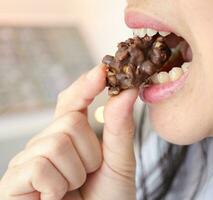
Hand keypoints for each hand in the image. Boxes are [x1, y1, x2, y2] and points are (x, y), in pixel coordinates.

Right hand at [0, 65, 137, 199]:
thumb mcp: (119, 163)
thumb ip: (120, 128)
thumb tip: (126, 92)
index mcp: (69, 137)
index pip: (72, 102)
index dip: (86, 85)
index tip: (103, 69)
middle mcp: (45, 143)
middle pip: (69, 121)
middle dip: (89, 152)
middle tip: (88, 176)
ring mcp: (27, 161)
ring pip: (57, 142)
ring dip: (76, 172)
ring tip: (72, 190)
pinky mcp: (13, 182)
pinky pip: (40, 166)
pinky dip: (56, 187)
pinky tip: (54, 199)